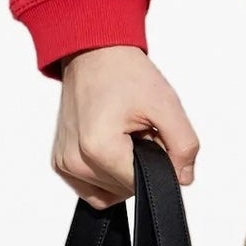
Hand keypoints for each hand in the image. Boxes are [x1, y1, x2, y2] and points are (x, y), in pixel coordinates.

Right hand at [52, 46, 198, 206]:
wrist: (93, 53)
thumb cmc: (124, 73)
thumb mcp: (166, 105)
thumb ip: (184, 146)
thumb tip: (183, 179)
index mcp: (98, 149)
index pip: (143, 186)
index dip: (158, 164)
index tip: (151, 134)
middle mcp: (75, 161)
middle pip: (126, 190)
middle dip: (140, 165)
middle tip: (138, 130)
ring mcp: (64, 164)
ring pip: (111, 193)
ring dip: (123, 170)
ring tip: (123, 134)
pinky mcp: (61, 163)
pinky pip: (93, 189)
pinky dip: (108, 175)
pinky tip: (111, 146)